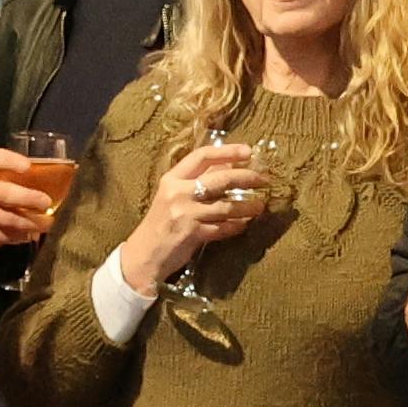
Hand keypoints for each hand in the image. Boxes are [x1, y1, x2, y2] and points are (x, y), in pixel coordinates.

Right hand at [0, 141, 74, 253]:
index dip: (10, 161)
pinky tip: (31, 235)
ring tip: (47, 224)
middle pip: (1, 190)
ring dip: (29, 222)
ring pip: (4, 217)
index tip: (28, 166)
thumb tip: (77, 170)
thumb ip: (39, 175)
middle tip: (46, 203)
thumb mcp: (19, 180)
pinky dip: (19, 237)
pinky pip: (2, 235)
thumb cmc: (11, 192)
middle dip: (26, 197)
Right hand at [114, 136, 272, 296]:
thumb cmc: (160, 223)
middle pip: (221, 178)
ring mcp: (186, 214)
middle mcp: (178, 193)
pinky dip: (236, 226)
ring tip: (260, 206)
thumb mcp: (172, 196)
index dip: (228, 151)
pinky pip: (223, 228)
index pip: (203, 156)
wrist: (143, 255)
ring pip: (227, 206)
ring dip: (248, 206)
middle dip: (247, 177)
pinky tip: (244, 224)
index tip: (248, 151)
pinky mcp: (193, 234)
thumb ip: (197, 181)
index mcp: (172, 178)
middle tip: (264, 179)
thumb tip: (228, 166)